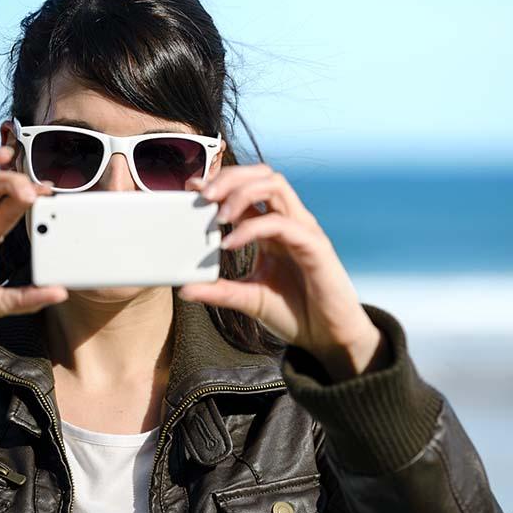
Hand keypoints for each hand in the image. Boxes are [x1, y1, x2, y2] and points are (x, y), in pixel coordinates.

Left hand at [178, 164, 387, 380]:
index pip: (248, 189)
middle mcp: (289, 221)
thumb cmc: (295, 314)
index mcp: (273, 228)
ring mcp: (304, 230)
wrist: (329, 338)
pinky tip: (231, 244)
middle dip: (230, 177)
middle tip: (202, 196)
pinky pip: (282, 223)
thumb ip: (219, 291)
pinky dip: (252, 228)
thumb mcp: (248, 299)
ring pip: (275, 185)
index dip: (220, 183)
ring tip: (217, 216)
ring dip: (241, 193)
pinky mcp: (315, 246)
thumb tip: (184, 289)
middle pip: (263, 174)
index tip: (191, 189)